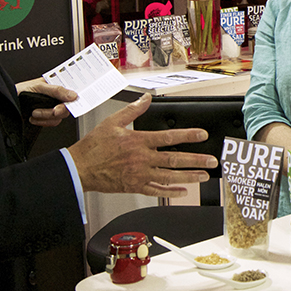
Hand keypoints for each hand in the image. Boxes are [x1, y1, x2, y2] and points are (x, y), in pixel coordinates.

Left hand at [16, 78, 78, 126]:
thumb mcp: (39, 87)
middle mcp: (56, 97)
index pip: (72, 89)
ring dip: (46, 116)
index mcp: (56, 85)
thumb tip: (73, 95)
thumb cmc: (20, 91)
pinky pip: (53, 123)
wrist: (7, 103)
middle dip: (59, 109)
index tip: (74, 99)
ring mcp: (51, 107)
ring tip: (34, 112)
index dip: (76, 95)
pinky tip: (33, 117)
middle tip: (53, 110)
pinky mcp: (47, 118)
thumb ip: (56, 90)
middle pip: (68, 106)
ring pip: (60, 116)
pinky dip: (43, 122)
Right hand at [68, 93, 217, 197]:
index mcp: (138, 141)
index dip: (188, 136)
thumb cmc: (94, 147)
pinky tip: (183, 191)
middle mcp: (142, 159)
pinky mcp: (134, 186)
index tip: (202, 135)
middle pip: (174, 160)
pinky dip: (171, 192)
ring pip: (169, 177)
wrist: (79, 168)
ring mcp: (139, 175)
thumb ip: (133, 110)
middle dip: (196, 160)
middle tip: (211, 161)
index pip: (168, 137)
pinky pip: (156, 190)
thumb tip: (146, 98)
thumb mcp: (112, 121)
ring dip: (189, 177)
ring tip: (203, 176)